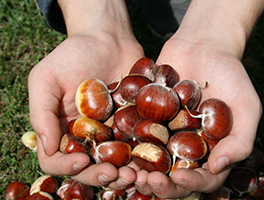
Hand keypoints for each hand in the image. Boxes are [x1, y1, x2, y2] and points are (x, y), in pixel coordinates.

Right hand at [28, 31, 143, 187]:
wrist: (108, 39)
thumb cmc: (72, 55)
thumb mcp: (46, 78)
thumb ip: (41, 113)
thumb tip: (47, 148)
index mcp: (62, 130)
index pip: (57, 160)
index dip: (67, 167)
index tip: (82, 161)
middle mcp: (86, 136)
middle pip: (90, 167)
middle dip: (102, 175)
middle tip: (117, 175)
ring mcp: (111, 132)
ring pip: (116, 162)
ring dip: (126, 173)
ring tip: (137, 175)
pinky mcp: (133, 124)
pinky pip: (138, 145)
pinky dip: (145, 156)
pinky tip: (153, 160)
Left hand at [133, 37, 261, 198]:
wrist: (203, 44)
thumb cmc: (230, 75)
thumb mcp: (246, 106)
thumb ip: (240, 140)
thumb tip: (218, 167)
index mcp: (209, 149)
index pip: (202, 177)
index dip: (191, 182)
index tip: (179, 177)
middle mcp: (184, 144)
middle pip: (171, 173)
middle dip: (159, 183)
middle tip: (147, 181)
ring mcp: (163, 130)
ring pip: (149, 158)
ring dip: (138, 169)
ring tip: (128, 172)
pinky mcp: (145, 114)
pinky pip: (134, 131)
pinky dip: (125, 142)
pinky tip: (115, 146)